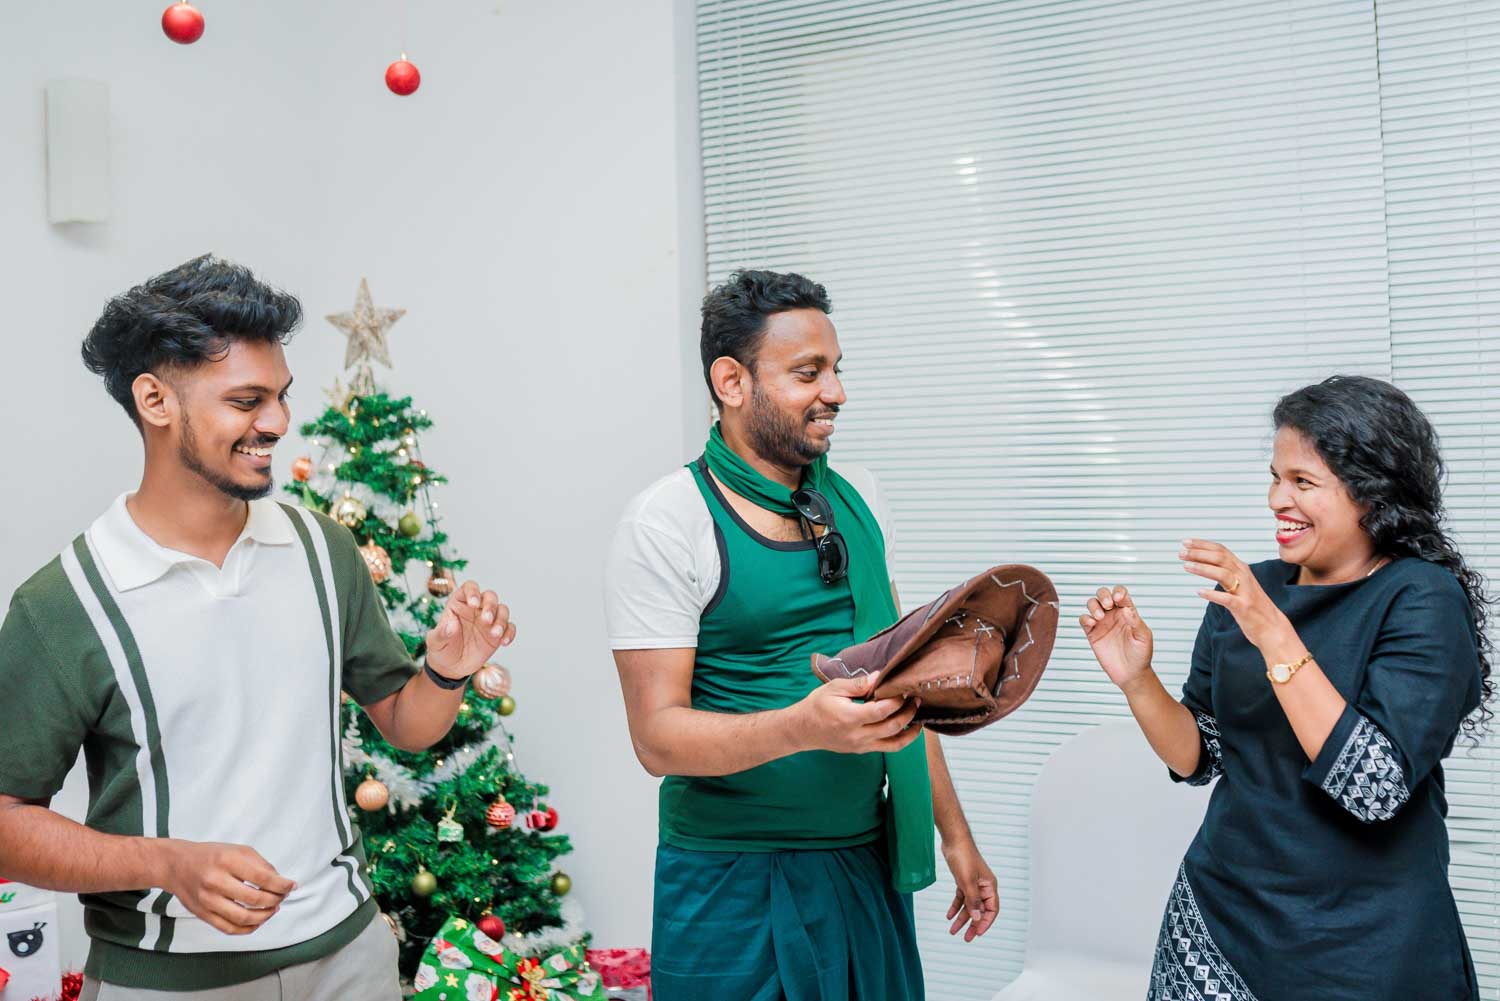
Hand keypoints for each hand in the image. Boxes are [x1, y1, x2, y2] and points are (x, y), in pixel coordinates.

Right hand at [159, 840, 294, 935]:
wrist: (176, 865)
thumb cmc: (212, 855)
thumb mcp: (238, 850)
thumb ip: (261, 865)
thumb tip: (281, 883)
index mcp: (227, 861)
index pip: (262, 877)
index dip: (282, 885)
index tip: (292, 886)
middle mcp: (215, 881)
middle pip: (255, 898)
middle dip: (275, 900)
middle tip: (282, 897)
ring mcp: (207, 900)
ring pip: (243, 917)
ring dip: (264, 916)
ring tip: (273, 909)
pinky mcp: (202, 914)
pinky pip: (229, 928)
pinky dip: (248, 928)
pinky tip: (258, 921)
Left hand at [425, 580, 515, 679]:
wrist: (451, 668)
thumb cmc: (441, 649)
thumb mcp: (435, 642)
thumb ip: (442, 633)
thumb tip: (452, 624)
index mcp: (459, 604)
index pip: (469, 588)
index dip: (473, 592)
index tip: (473, 604)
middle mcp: (476, 609)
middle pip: (490, 596)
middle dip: (491, 606)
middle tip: (486, 620)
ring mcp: (488, 621)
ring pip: (502, 610)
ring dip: (501, 620)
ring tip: (494, 634)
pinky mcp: (497, 634)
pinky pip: (509, 628)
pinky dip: (509, 633)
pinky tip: (504, 642)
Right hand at [790, 672, 922, 754]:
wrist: (803, 730)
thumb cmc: (817, 705)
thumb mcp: (834, 688)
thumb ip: (858, 684)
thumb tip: (879, 677)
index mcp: (849, 718)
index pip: (881, 711)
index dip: (896, 701)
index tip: (903, 689)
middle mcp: (857, 735)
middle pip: (892, 727)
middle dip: (908, 712)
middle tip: (916, 698)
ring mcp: (861, 745)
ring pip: (895, 743)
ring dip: (911, 730)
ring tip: (919, 716)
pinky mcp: (863, 750)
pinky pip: (888, 748)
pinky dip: (902, 739)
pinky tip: (909, 728)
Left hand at [941, 838, 997, 941]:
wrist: (953, 840)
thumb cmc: (963, 857)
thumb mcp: (967, 882)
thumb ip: (972, 901)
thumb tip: (977, 918)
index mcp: (989, 887)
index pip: (992, 910)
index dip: (985, 923)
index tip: (977, 934)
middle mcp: (983, 887)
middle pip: (980, 910)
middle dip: (973, 925)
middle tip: (966, 938)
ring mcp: (973, 884)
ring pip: (969, 906)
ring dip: (961, 918)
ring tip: (952, 931)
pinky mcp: (963, 881)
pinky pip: (961, 898)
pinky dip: (955, 907)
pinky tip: (948, 916)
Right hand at [1079, 585, 1153, 691]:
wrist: (1131, 674)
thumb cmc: (1141, 655)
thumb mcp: (1143, 637)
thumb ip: (1136, 622)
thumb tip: (1126, 609)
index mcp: (1127, 612)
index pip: (1121, 594)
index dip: (1118, 592)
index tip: (1119, 600)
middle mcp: (1114, 615)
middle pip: (1103, 594)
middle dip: (1103, 595)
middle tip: (1108, 605)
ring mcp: (1102, 623)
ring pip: (1092, 604)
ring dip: (1094, 606)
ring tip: (1100, 617)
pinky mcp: (1092, 634)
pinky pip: (1084, 620)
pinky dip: (1085, 618)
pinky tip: (1092, 623)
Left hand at [1179, 540, 1294, 651]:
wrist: (1272, 627)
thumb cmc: (1252, 606)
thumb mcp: (1239, 584)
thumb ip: (1225, 572)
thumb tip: (1204, 562)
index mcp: (1241, 569)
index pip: (1221, 550)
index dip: (1203, 545)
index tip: (1185, 542)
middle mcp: (1244, 576)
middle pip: (1220, 558)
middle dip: (1199, 553)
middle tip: (1181, 553)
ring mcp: (1244, 592)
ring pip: (1223, 574)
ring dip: (1203, 568)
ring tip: (1186, 566)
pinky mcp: (1243, 607)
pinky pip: (1227, 599)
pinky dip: (1212, 594)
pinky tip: (1199, 592)